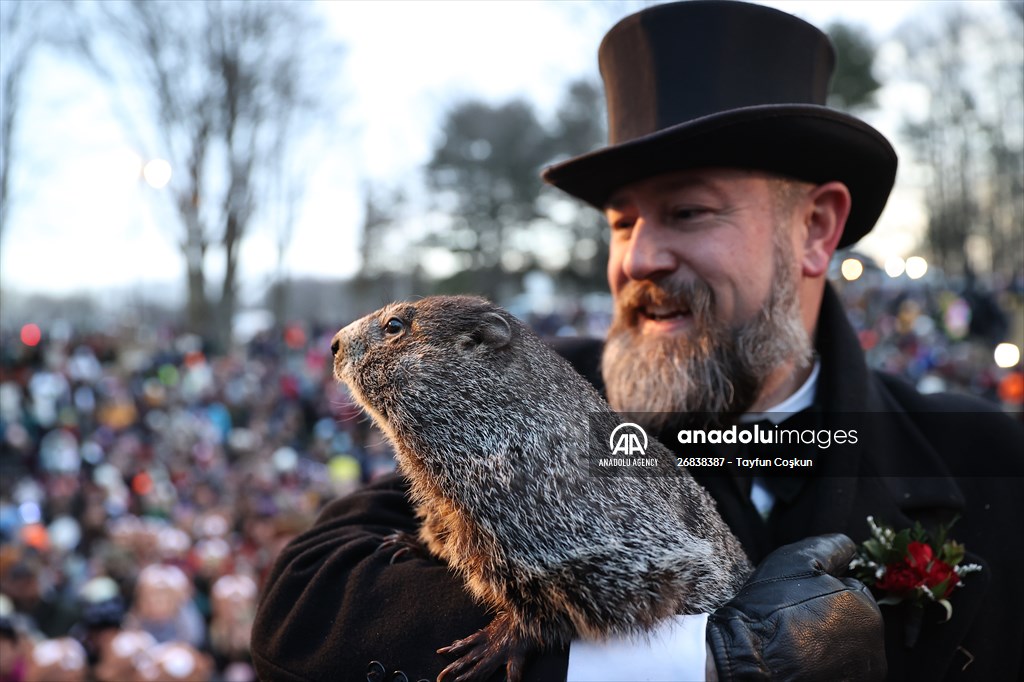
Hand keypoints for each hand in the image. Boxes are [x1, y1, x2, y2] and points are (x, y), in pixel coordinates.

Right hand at [706, 533, 885, 680]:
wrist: (747, 658)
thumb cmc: (773, 608)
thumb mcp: (798, 560)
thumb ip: (832, 548)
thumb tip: (851, 546)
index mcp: (868, 614)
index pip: (852, 592)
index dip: (822, 590)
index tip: (798, 598)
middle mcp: (874, 652)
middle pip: (850, 623)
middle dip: (828, 618)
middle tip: (795, 620)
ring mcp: (858, 677)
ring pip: (842, 649)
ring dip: (824, 643)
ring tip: (792, 641)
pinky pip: (833, 671)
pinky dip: (818, 665)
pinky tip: (796, 661)